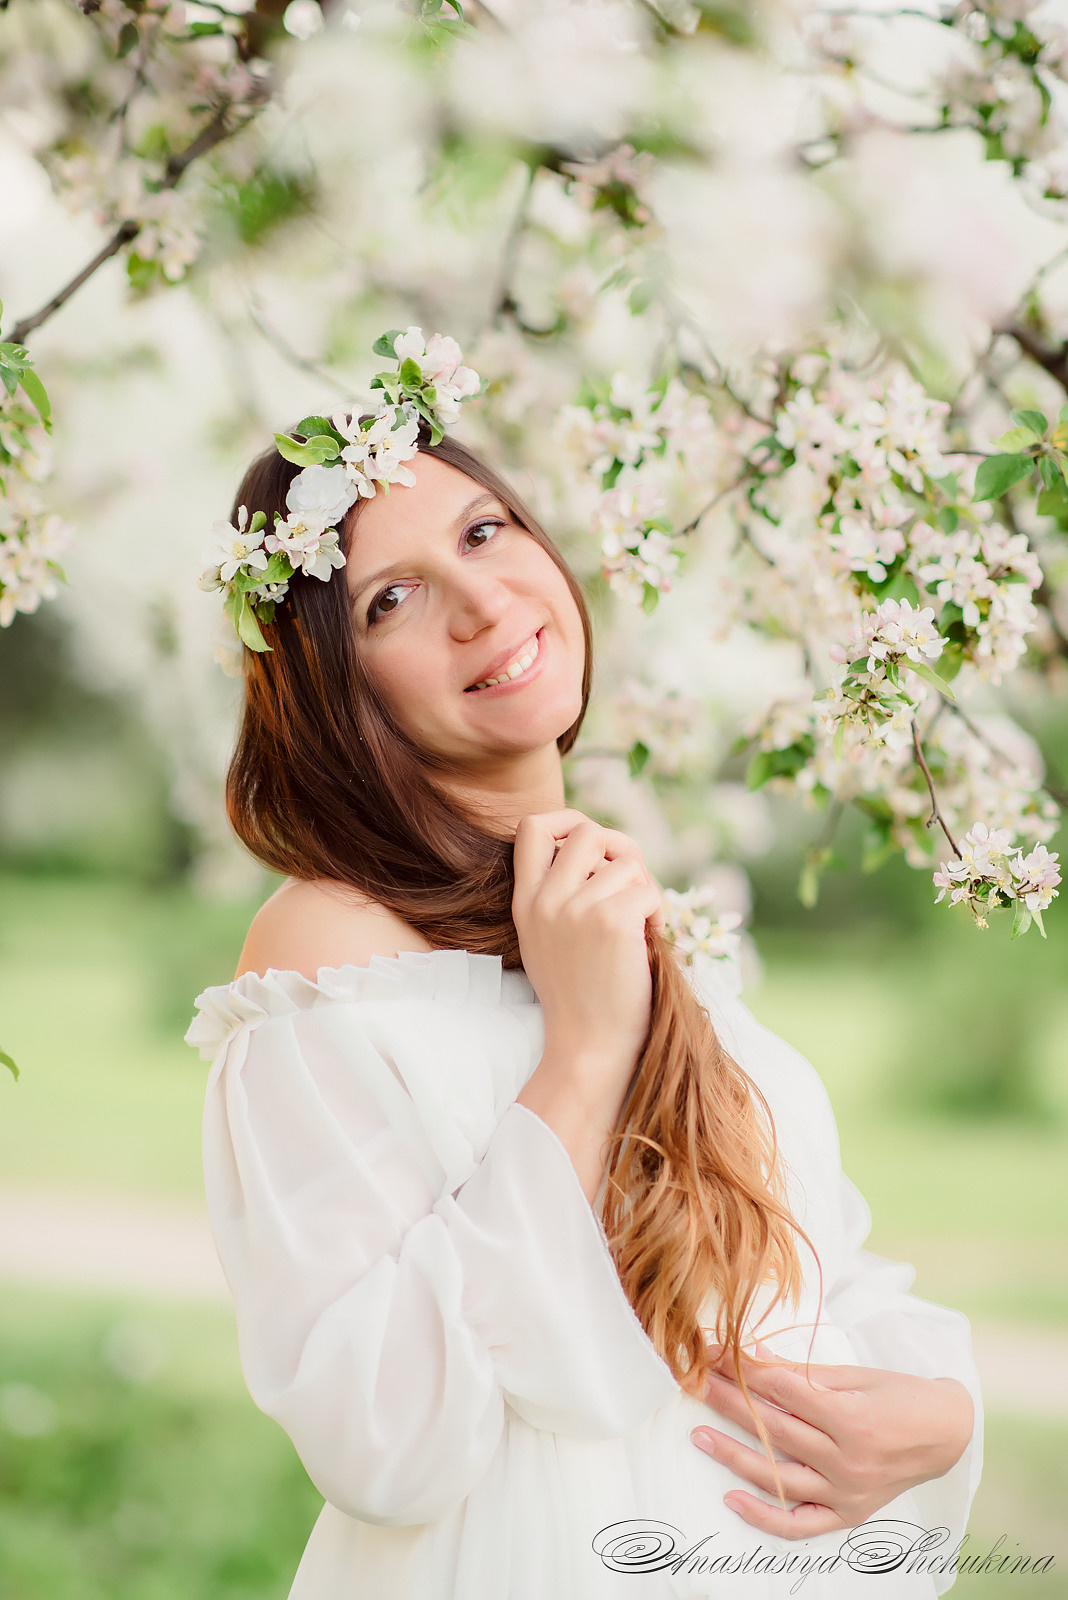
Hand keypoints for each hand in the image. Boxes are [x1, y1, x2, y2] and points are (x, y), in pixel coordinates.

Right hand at [512, 809, 665, 1076]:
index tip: (592, 843)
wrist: (588, 1046)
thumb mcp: (549, 938)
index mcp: (526, 901)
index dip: (567, 820)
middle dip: (620, 849)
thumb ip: (561, 893)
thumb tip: (606, 845)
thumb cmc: (580, 996)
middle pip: (589, 831)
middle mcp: (545, 900)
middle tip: (632, 884)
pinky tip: (647, 943)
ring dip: (643, 891)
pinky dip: (657, 914)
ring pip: (627, 863)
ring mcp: (576, 909)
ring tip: (638, 929)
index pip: (532, 827)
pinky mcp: (611, 921)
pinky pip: (648, 890)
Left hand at [690, 1342, 974, 1539]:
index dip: (743, 1368)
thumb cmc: (900, 1395)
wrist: (946, 1433)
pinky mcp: (848, 1515)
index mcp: (851, 1418)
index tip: (713, 1353)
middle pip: (773, 1428)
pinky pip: (799, 1524)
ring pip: (778, 1476)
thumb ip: (802, 1372)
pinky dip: (764, 1516)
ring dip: (733, 1454)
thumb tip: (751, 1356)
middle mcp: (848, 1460)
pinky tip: (732, 1498)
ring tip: (699, 1435)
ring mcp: (847, 1493)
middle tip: (695, 1383)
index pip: (781, 1389)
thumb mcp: (855, 1374)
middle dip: (728, 1402)